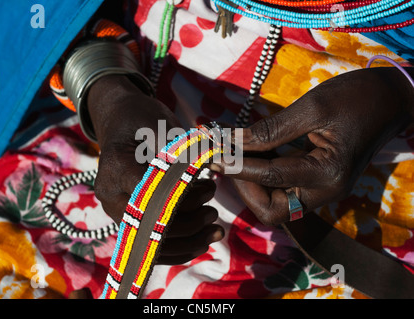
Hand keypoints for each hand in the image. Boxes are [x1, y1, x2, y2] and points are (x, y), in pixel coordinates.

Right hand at [87, 75, 223, 264]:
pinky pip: (152, 244)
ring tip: (216, 228)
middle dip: (189, 224)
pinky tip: (203, 240)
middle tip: (214, 211)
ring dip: (188, 242)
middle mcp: (111, 195)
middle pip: (151, 225)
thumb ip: (182, 153)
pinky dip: (179, 247)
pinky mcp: (128, 217)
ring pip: (151, 244)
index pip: (152, 195)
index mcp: (116, 168)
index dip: (183, 199)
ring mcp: (117, 209)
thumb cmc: (141, 118)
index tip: (208, 188)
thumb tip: (212, 172)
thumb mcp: (161, 126)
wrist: (118, 120)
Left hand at [212, 67, 413, 225]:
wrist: (392, 98)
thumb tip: (232, 141)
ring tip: (230, 152)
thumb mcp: (312, 107)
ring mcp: (322, 189)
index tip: (212, 151)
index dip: (238, 165)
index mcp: (328, 174)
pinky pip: (282, 186)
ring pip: (274, 202)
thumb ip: (271, 129)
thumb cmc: (357, 96)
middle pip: (272, 210)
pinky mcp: (317, 181)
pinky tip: (248, 149)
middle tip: (227, 158)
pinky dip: (261, 172)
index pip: (271, 177)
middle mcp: (325, 191)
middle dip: (245, 186)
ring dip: (249, 180)